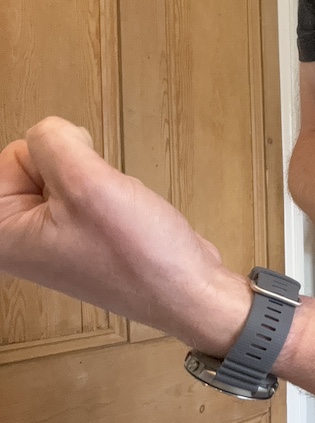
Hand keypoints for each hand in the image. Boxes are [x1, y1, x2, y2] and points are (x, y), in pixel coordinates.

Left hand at [0, 117, 248, 355]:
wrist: (188, 291)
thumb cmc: (139, 257)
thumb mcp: (88, 183)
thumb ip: (55, 140)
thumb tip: (55, 132)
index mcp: (3, 234)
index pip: (14, 154)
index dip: (59, 160)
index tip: (84, 191)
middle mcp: (19, 241)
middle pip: (35, 164)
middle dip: (78, 171)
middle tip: (102, 204)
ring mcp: (51, 242)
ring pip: (66, 176)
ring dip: (98, 184)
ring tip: (117, 215)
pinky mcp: (79, 241)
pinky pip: (87, 194)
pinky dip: (110, 197)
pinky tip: (124, 220)